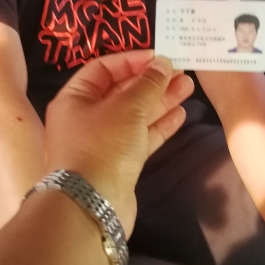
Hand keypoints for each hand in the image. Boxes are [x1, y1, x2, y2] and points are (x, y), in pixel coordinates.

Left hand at [44, 49, 193, 235]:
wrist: (90, 208)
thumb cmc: (102, 146)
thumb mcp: (126, 107)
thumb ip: (147, 84)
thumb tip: (163, 63)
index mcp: (75, 98)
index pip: (104, 68)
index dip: (132, 60)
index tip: (159, 57)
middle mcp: (85, 118)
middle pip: (122, 91)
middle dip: (152, 81)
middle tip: (181, 71)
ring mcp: (102, 143)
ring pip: (134, 115)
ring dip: (160, 101)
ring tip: (188, 87)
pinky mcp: (118, 164)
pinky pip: (140, 137)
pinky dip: (158, 125)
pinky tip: (180, 114)